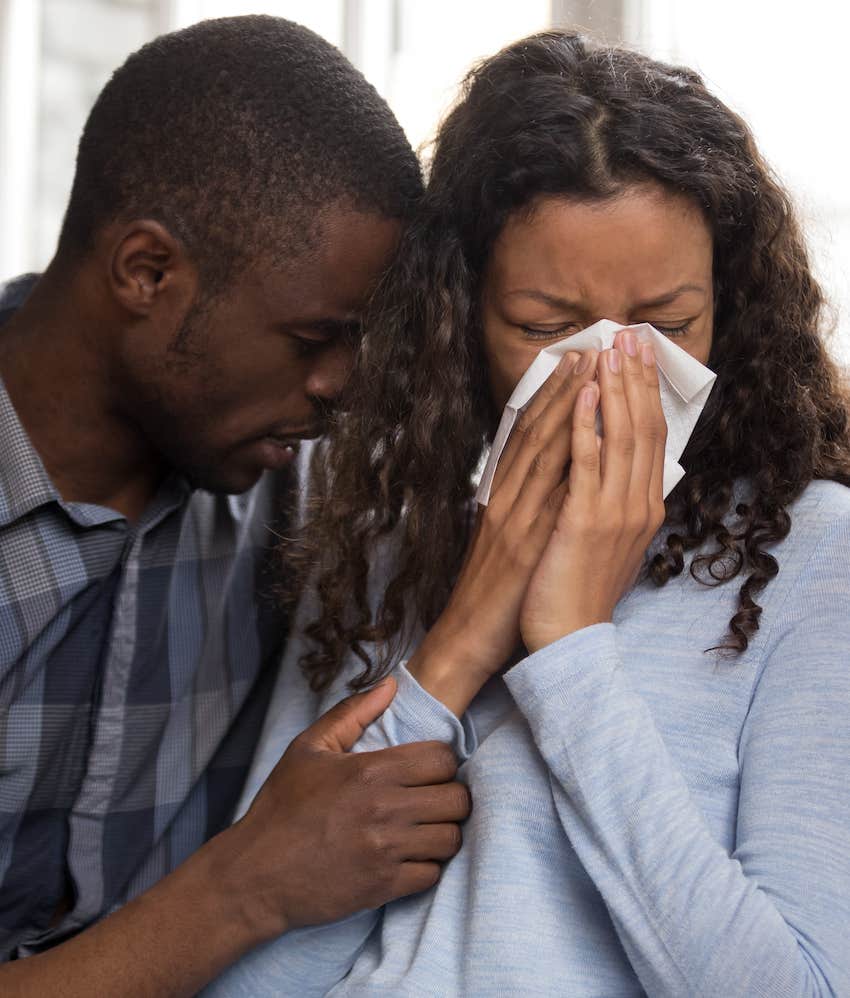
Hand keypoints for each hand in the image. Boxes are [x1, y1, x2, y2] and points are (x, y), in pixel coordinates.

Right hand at [227, 679, 470, 938]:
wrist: (256, 873)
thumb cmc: (281, 806)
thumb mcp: (309, 748)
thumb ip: (352, 713)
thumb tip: (390, 685)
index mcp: (371, 770)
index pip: (443, 759)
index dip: (442, 762)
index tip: (428, 770)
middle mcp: (385, 809)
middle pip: (457, 800)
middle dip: (449, 797)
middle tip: (431, 799)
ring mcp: (386, 850)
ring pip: (450, 839)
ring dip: (442, 832)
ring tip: (424, 828)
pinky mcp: (384, 887)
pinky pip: (432, 874)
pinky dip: (426, 866)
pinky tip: (409, 856)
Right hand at [408, 349, 599, 713]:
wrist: (469, 637)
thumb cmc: (495, 592)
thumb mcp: (507, 539)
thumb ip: (527, 507)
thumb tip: (558, 481)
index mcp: (503, 497)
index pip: (529, 437)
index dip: (553, 397)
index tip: (577, 364)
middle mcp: (505, 498)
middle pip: (536, 432)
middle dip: (565, 387)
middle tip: (592, 348)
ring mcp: (512, 516)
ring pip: (539, 449)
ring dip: (566, 405)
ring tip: (592, 369)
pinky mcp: (521, 541)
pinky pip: (546, 492)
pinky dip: (565, 456)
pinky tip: (586, 429)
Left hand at [520, 331, 666, 652]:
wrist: (565, 638)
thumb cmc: (577, 589)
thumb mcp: (606, 541)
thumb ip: (613, 502)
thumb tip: (610, 467)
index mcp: (643, 508)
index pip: (652, 438)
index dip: (647, 393)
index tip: (639, 356)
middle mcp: (637, 505)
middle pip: (644, 428)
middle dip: (637, 378)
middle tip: (631, 334)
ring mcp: (613, 512)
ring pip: (621, 436)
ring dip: (616, 387)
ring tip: (609, 347)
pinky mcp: (583, 520)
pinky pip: (588, 460)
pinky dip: (587, 422)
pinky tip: (585, 391)